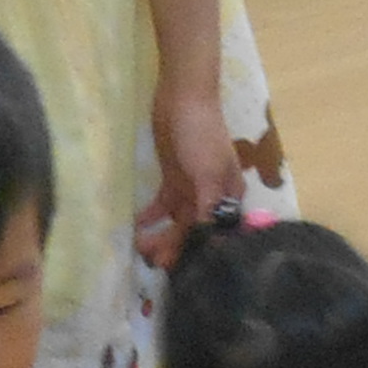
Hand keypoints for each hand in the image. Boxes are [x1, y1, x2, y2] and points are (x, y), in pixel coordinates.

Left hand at [138, 85, 243, 266]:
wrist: (183, 97)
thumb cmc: (201, 133)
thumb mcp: (208, 172)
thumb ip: (208, 207)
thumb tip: (209, 240)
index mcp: (228, 196)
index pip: (216, 232)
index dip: (200, 251)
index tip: (183, 269)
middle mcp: (213, 197)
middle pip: (195, 230)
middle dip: (176, 247)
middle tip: (155, 263)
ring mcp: (192, 188)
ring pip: (178, 221)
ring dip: (163, 236)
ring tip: (143, 249)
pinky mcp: (174, 179)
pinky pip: (163, 205)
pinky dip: (152, 216)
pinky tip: (138, 226)